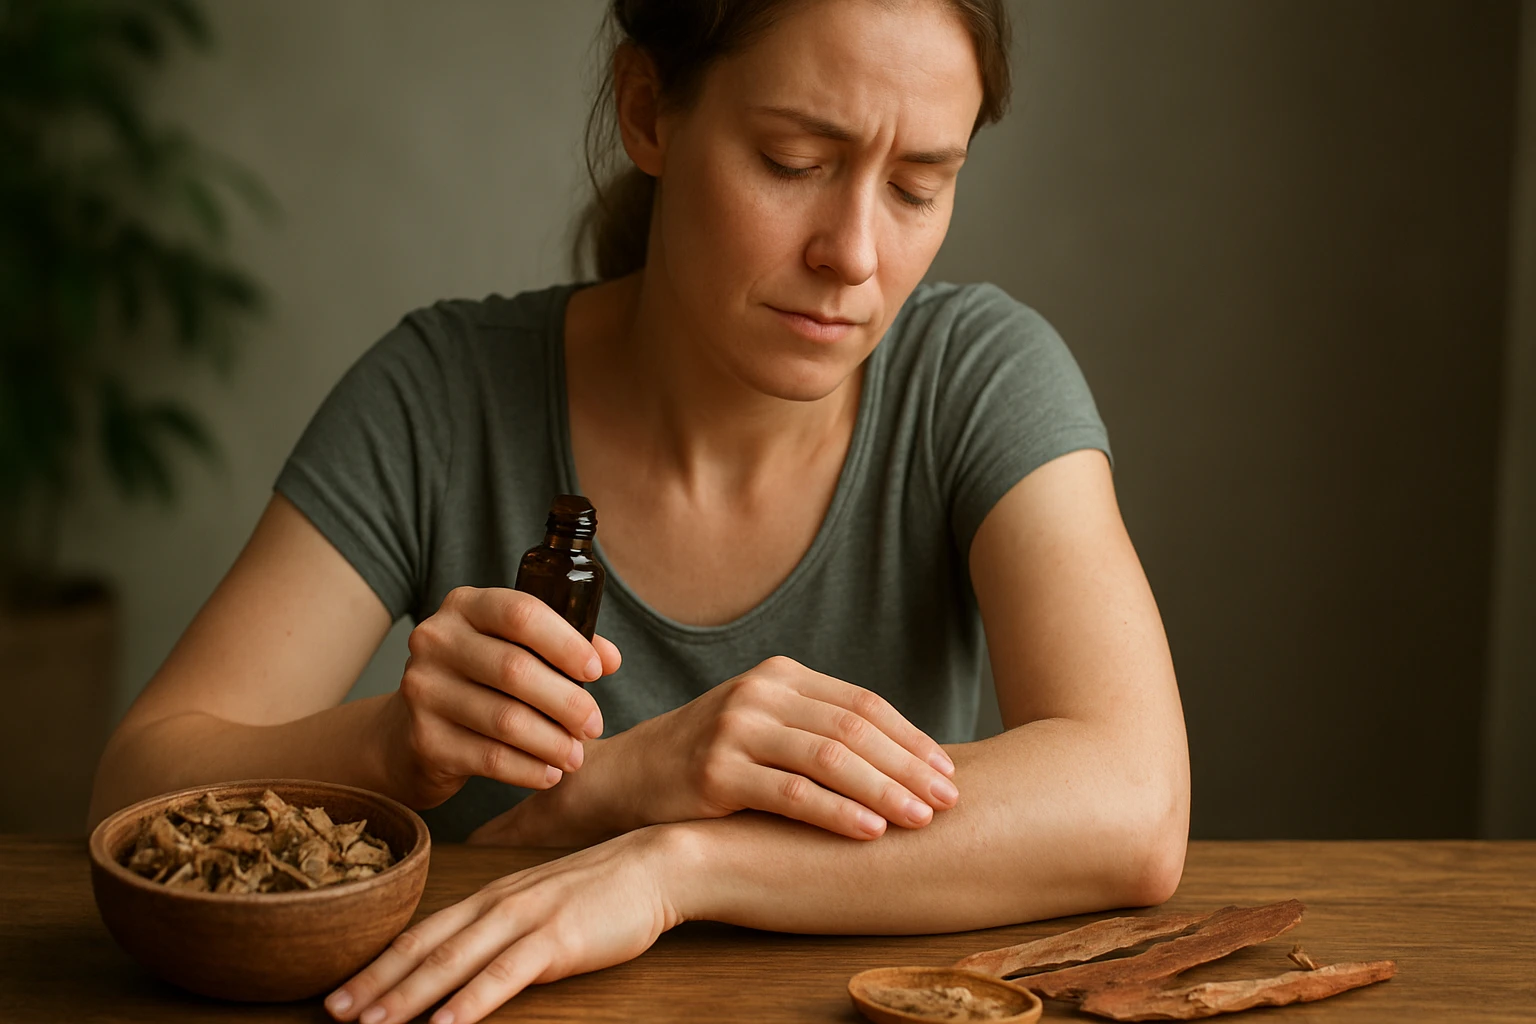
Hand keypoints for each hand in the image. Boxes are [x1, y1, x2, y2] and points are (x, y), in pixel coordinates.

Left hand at [323, 828, 688, 1023]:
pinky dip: (470, 1002)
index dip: (377, 963)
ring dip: (407, 996)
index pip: (422, 933)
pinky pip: (505, 975)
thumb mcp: (541, 904)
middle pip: (424, 947)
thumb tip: (468, 961)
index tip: (339, 991)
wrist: (655, 865)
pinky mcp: (556, 938)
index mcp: (491, 897)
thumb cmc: (603, 890)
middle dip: (375, 982)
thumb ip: (503, 928)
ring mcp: (525, 919)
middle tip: (332, 1012)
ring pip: (453, 962)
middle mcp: (498, 904)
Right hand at [381, 586, 622, 808]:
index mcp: (465, 606)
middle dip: (567, 702)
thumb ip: (561, 645)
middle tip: (594, 725)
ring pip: (505, 719)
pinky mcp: (424, 739)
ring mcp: (424, 690)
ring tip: (576, 755)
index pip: (521, 613)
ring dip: (552, 742)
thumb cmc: (478, 680)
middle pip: (515, 670)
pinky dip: (528, 769)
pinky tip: (549, 774)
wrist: (408, 729)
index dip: (565, 643)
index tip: (597, 671)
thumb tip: (610, 659)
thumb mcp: (512, 648)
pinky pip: (489, 758)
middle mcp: (436, 641)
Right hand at [471, 655, 958, 844]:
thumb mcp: (763, 727)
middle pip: (854, 728)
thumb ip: (817, 731)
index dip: (910, 738)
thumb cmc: (708, 761)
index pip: (861, 704)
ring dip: (884, 789)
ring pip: (829, 757)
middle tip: (949, 798)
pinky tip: (871, 831)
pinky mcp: (715, 772)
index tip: (947, 771)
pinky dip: (837, 812)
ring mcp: (735, 729)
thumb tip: (902, 761)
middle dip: (909, 765)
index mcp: (780, 676)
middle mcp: (760, 693)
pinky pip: (790, 793)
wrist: (626, 780)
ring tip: (922, 817)